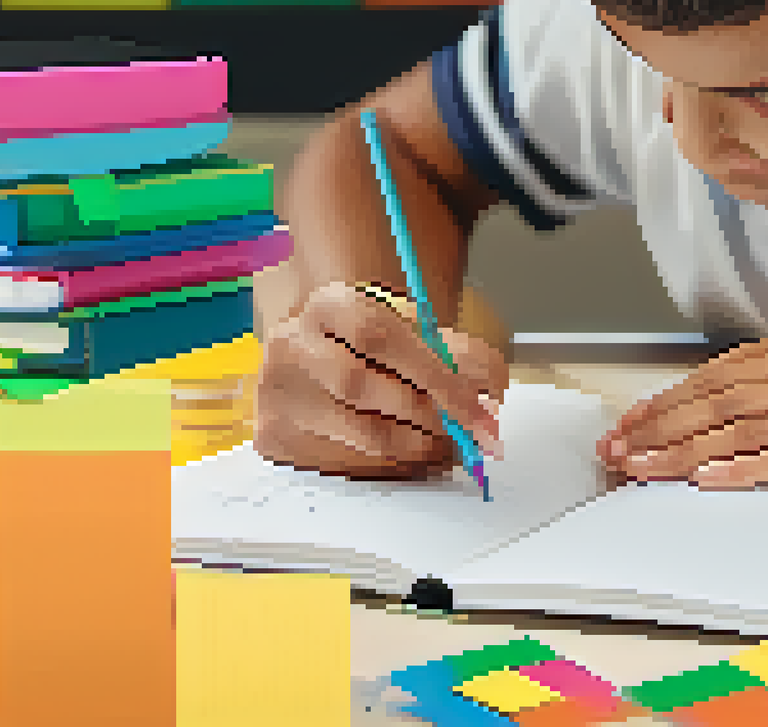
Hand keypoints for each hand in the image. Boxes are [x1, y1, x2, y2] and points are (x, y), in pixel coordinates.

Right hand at [255, 281, 506, 479]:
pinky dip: (390, 461)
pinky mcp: (276, 437)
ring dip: (415, 441)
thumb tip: (491, 388)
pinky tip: (406, 447)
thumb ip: (457, 352)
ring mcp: (277, 394)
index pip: (378, 335)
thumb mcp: (416, 329)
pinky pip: (346, 462)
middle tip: (466, 426)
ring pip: (359, 432)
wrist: (322, 356)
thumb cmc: (373, 344)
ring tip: (439, 436)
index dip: (433, 373)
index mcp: (328, 304)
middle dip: (427, 411)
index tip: (475, 404)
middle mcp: (291, 346)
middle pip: (362, 385)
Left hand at [596, 332, 767, 488]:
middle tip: (620, 447)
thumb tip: (746, 398)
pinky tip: (705, 480)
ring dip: (682, 453)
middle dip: (660, 426)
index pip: (723, 372)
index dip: (672, 396)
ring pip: (738, 431)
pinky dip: (740, 471)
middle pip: (718, 400)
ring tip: (642, 468)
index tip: (637, 416)